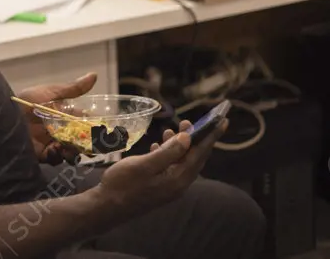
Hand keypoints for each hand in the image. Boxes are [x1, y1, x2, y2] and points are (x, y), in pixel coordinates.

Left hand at [17, 72, 97, 165]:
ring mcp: (50, 142)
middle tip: (90, 148)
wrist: (4, 117)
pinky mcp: (41, 154)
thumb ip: (72, 89)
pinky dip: (57, 156)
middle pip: (79, 140)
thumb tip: (94, 75)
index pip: (83, 123)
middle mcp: (58, 129)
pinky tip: (54, 150)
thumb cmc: (27, 101)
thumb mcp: (50, 93)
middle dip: (87, 145)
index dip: (94, 128)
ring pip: (69, 151)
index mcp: (62, 114)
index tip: (103, 133)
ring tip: (69, 148)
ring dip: (72, 151)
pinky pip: (55, 159)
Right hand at [95, 118, 226, 217]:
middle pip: (193, 158)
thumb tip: (188, 138)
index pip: (199, 154)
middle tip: (188, 121)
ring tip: (171, 130)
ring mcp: (168, 187)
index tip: (222, 121)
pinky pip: (171, 167)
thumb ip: (168, 152)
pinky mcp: (159, 187)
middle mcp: (178, 184)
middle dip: (195, 139)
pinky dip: (168, 154)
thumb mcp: (144, 165)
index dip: (211, 136)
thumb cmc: (123, 184)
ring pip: (181, 162)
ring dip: (179, 145)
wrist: (106, 208)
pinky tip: (158, 146)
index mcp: (177, 179)